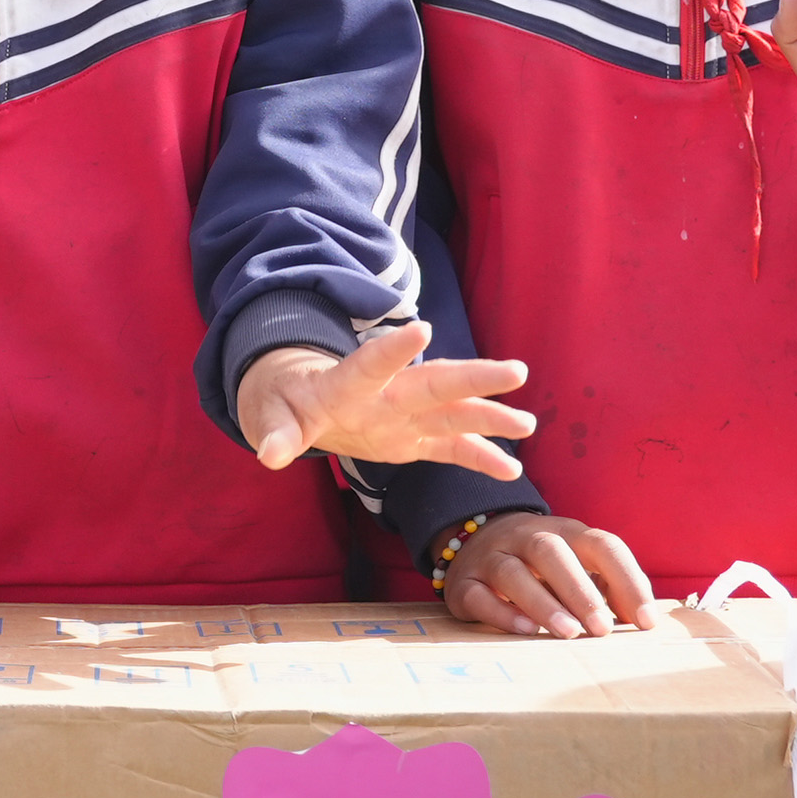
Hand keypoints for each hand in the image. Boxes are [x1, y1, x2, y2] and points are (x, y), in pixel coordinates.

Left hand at [234, 323, 536, 477]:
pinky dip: (478, 458)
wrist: (301, 402)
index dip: (394, 349)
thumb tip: (269, 454)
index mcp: (347, 384)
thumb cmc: (285, 404)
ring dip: (489, 417)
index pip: (372, 364)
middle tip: (514, 370)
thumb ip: (276, 434)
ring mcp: (404, 416)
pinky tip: (510, 468)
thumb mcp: (271, 417)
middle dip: (472, 378)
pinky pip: (450, 448)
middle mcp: (386, 395)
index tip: (423, 329)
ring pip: (453, 413)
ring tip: (527, 424)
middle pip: (433, 383)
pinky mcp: (412, 439)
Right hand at [434, 512, 656, 639]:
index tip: (646, 621)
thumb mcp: (577, 566)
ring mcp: (491, 558)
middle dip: (580, 590)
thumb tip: (644, 621)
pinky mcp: (463, 583)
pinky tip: (524, 630)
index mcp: (565, 532)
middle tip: (602, 630)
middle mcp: (525, 537)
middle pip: (551, 551)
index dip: (628, 580)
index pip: (602, 545)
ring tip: (568, 633)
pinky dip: (501, 612)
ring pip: (512, 572)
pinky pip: (478, 594)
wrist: (473, 544)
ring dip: (542, 602)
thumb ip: (609, 589)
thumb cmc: (541, 567)